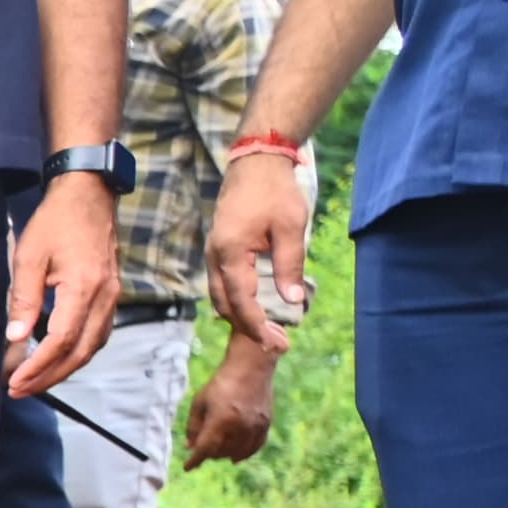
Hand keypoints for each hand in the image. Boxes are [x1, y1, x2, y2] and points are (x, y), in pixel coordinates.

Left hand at [5, 176, 120, 397]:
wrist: (88, 195)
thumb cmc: (55, 222)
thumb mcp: (29, 257)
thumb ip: (23, 299)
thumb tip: (16, 337)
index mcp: (84, 287)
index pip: (62, 340)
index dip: (38, 366)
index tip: (15, 381)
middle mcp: (105, 296)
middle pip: (81, 352)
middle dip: (50, 376)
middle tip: (19, 390)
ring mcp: (112, 295)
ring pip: (93, 346)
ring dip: (65, 368)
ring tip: (34, 381)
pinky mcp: (111, 293)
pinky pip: (99, 332)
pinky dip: (79, 352)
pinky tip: (58, 358)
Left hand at [181, 342, 280, 470]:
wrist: (251, 368)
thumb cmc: (221, 383)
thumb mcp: (199, 402)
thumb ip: (194, 426)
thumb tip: (190, 446)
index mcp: (221, 420)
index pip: (205, 449)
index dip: (195, 460)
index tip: (188, 466)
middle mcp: (240, 426)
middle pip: (220, 452)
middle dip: (208, 453)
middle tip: (201, 447)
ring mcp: (255, 426)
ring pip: (237, 452)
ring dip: (224, 454)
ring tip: (216, 450)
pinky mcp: (265, 424)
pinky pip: (254, 447)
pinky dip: (244, 453)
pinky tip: (236, 456)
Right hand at [205, 161, 307, 351]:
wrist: (255, 163)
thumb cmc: (275, 192)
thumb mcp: (290, 228)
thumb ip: (289, 266)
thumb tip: (293, 301)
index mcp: (231, 255)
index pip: (241, 303)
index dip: (258, 327)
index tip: (275, 344)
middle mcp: (215, 258)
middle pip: (225, 305)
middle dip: (248, 326)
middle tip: (275, 342)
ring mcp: (214, 253)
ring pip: (220, 296)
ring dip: (241, 314)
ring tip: (267, 328)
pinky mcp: (219, 248)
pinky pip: (222, 283)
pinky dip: (237, 300)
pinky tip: (256, 304)